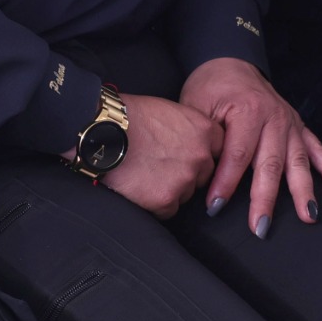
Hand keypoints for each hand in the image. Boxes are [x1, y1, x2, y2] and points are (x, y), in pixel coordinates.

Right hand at [98, 93, 221, 218]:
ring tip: (143, 172)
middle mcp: (201, 157)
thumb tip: (191, 143)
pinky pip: (167, 209)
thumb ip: (189, 129)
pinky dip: (153, 202)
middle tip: (158, 164)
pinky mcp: (166, 200)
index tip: (189, 157)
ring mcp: (185, 180)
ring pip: (185, 194)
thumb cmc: (129, 116)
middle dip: (185, 174)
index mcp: (204, 130)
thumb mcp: (169, 111)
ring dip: (169, 188)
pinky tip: (138, 185)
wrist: (101, 131)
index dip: (202, 155)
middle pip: (203, 176)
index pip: (220, 151)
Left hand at [180, 57, 321, 233]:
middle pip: (270, 164)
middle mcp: (274, 118)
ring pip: (298, 161)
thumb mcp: (197, 106)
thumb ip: (204, 137)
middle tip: (260, 227)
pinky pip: (318, 149)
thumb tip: (204, 171)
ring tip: (307, 217)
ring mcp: (290, 123)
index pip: (237, 156)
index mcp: (247, 111)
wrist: (230, 64)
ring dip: (303, 191)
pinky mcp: (299, 126)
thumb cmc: (210, 88)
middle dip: (265, 199)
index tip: (214, 207)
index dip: (225, 183)